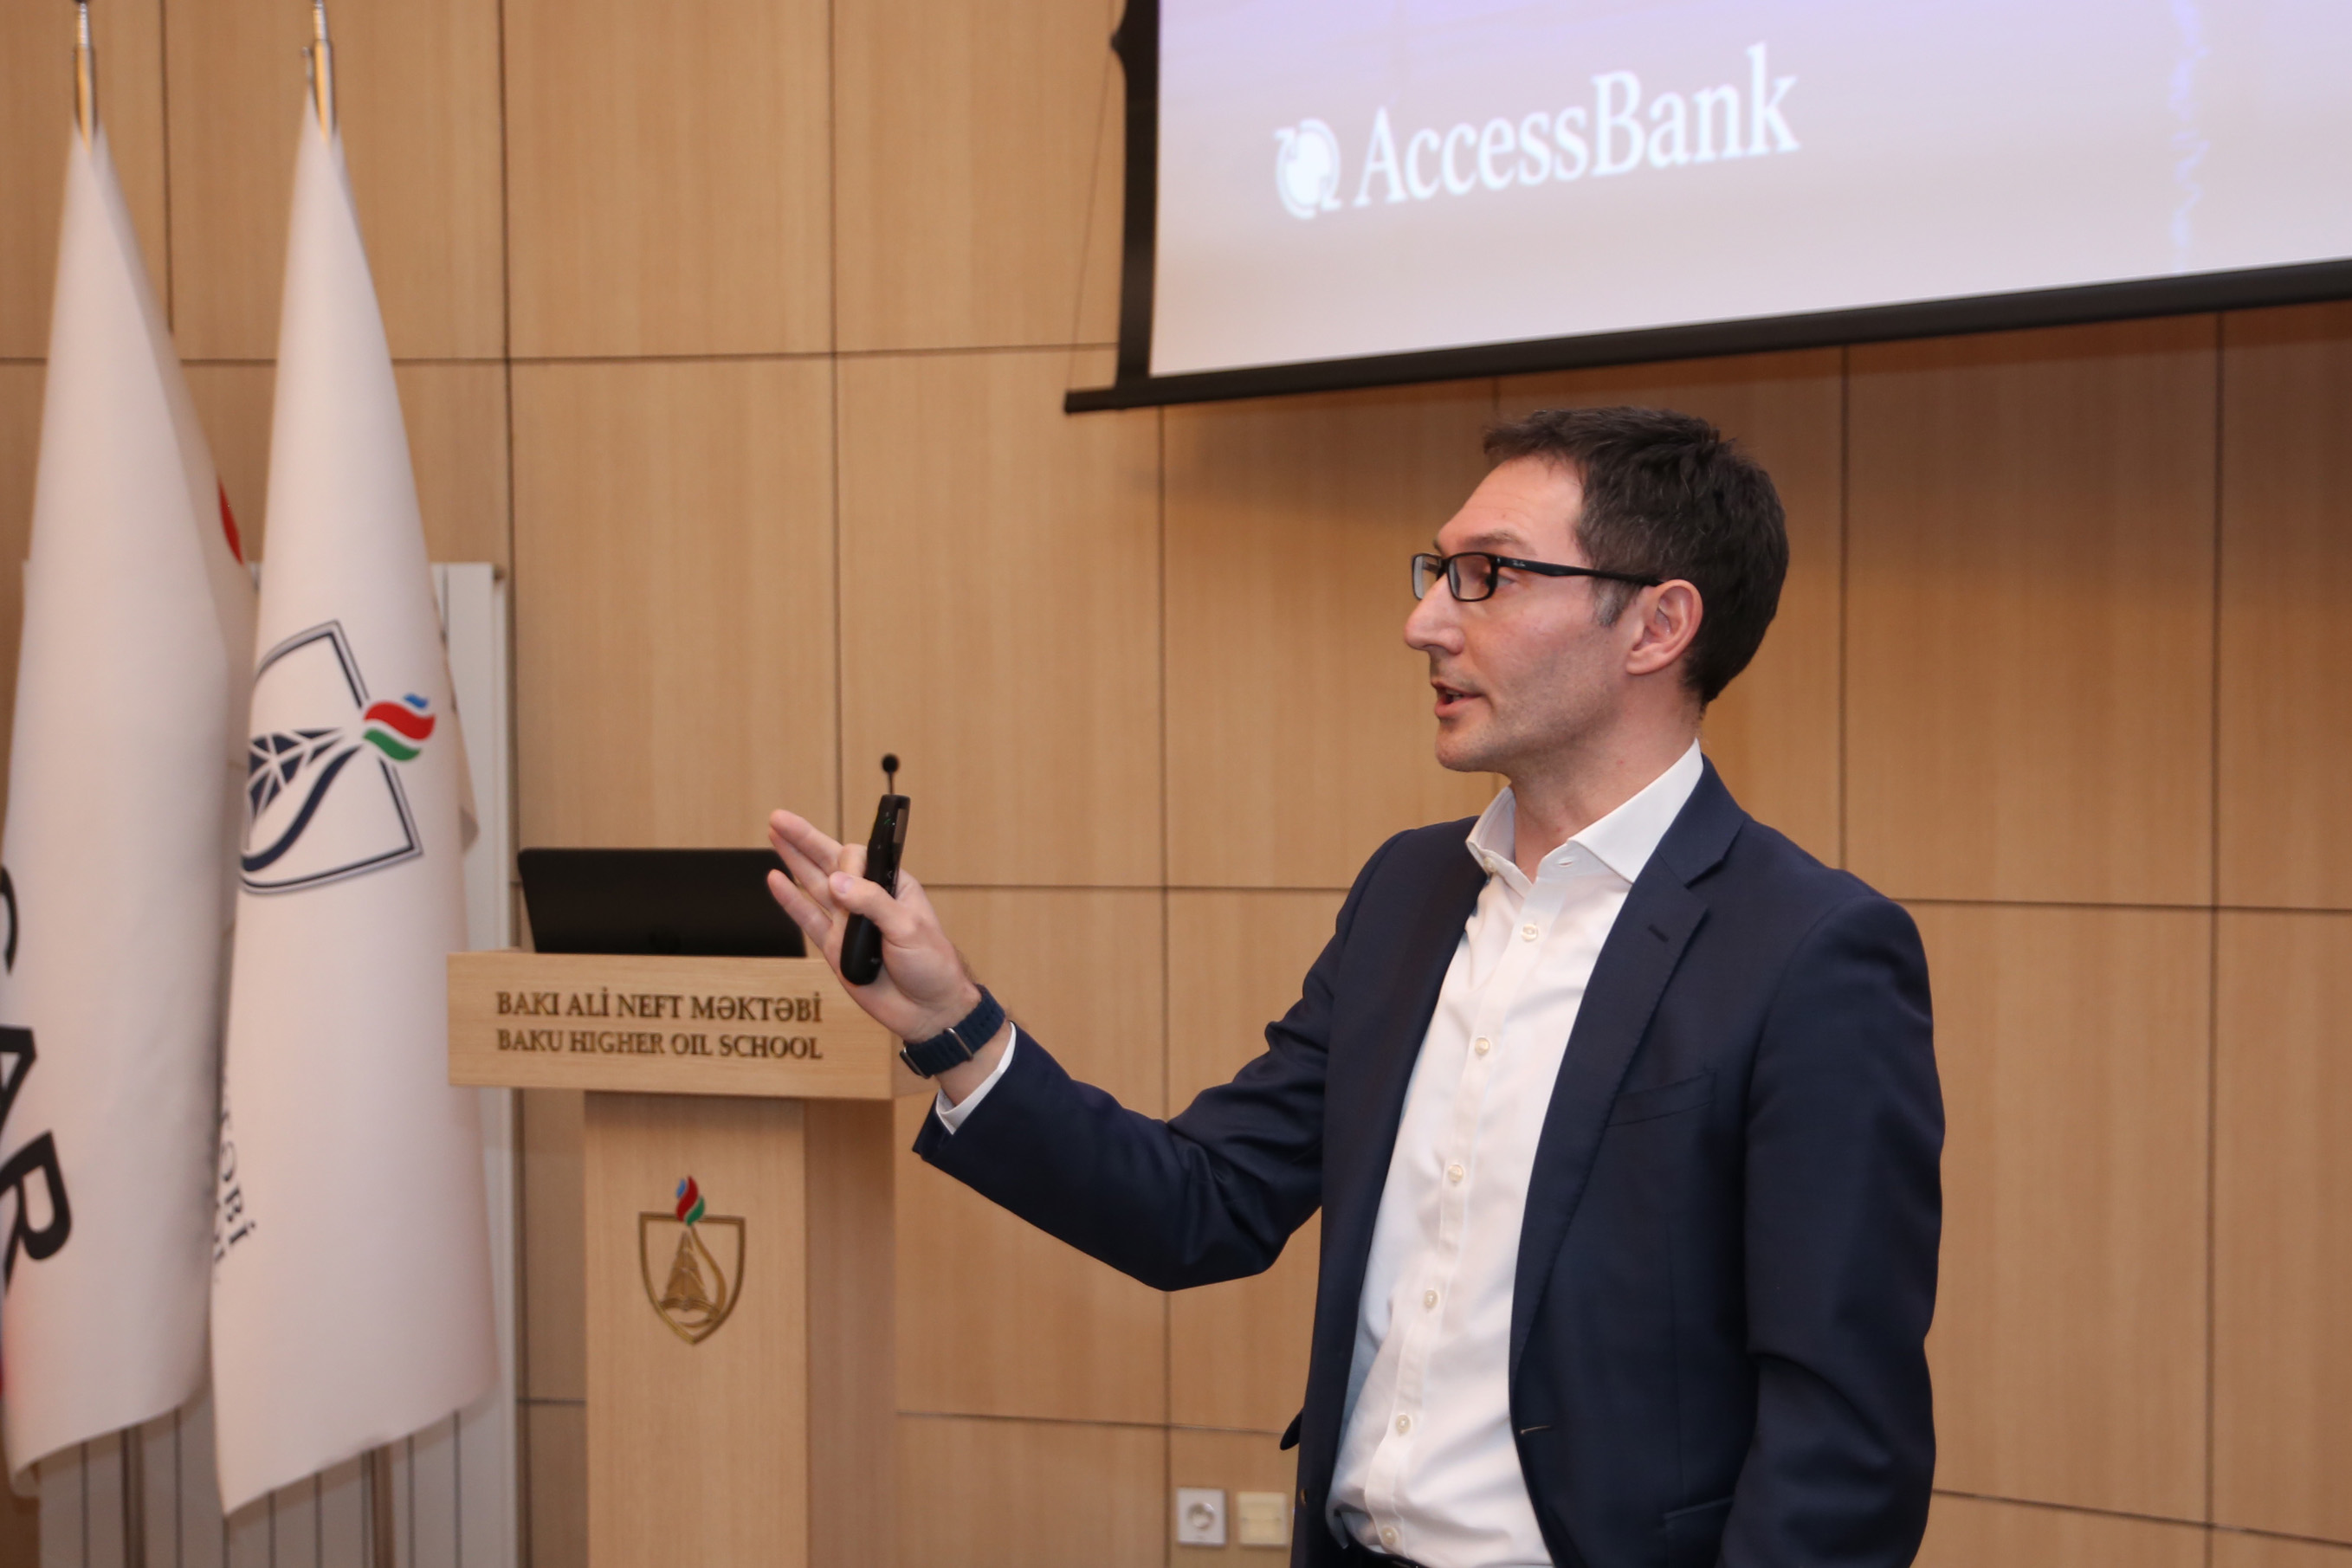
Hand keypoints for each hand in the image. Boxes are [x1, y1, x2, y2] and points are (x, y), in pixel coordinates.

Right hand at [765, 809, 980, 1042]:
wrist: (928, 1011)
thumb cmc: (932, 966)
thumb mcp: (909, 928)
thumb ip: (872, 903)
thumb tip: (836, 883)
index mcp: (892, 887)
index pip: (861, 858)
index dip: (848, 862)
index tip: (844, 874)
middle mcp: (866, 900)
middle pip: (830, 862)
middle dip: (805, 839)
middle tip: (780, 819)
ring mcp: (847, 923)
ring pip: (814, 885)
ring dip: (794, 860)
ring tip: (775, 835)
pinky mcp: (833, 948)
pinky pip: (808, 919)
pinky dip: (791, 900)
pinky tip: (776, 880)